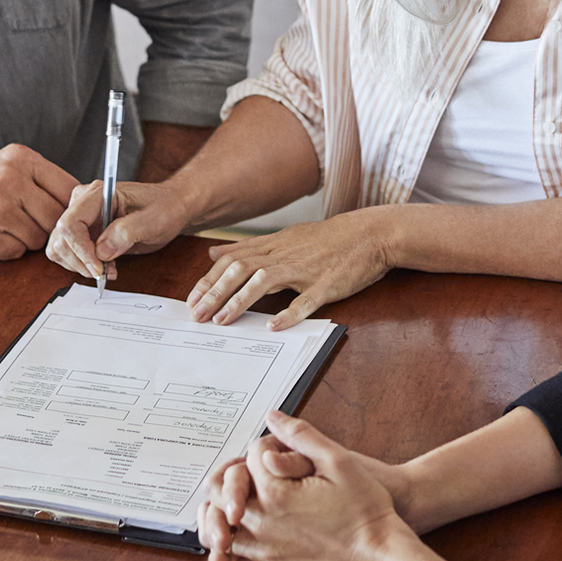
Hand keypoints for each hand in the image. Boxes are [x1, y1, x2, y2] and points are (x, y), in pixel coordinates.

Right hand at [0, 145, 79, 258]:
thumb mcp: (0, 168)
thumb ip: (36, 181)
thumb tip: (78, 202)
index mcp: (20, 158)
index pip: (70, 188)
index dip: (75, 209)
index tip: (73, 219)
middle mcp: (10, 179)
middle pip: (58, 218)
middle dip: (50, 229)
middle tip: (30, 226)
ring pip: (39, 239)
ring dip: (25, 240)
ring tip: (1, 227)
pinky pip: (16, 252)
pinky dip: (6, 250)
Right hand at [44, 178, 195, 282]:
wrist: (171, 207)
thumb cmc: (164, 207)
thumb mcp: (153, 220)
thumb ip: (126, 232)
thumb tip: (101, 251)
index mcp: (97, 194)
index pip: (70, 224)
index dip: (81, 250)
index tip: (99, 268)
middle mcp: (83, 203)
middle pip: (61, 239)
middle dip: (80, 262)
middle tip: (105, 271)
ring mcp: (81, 218)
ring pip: (59, 248)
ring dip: (80, 266)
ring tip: (107, 269)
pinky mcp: (83, 232)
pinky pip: (68, 253)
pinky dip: (81, 265)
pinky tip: (103, 266)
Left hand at [188, 210, 394, 328]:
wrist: (370, 234)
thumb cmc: (328, 239)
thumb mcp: (285, 237)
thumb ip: (249, 247)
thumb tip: (215, 251)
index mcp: (273, 246)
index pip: (231, 261)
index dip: (209, 281)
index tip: (191, 301)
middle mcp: (283, 255)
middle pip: (240, 270)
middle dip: (215, 293)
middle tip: (196, 315)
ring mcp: (304, 270)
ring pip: (264, 281)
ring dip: (240, 301)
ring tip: (222, 321)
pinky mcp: (325, 284)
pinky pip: (305, 300)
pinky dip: (289, 313)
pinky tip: (273, 326)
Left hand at [200, 411, 410, 560]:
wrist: (380, 558)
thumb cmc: (365, 511)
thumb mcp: (338, 461)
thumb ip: (300, 436)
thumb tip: (272, 418)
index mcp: (275, 495)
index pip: (249, 457)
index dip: (266, 445)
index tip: (284, 449)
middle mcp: (263, 525)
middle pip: (219, 493)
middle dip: (231, 474)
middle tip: (252, 467)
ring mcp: (266, 550)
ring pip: (218, 532)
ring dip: (218, 512)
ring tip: (234, 499)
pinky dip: (226, 552)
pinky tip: (233, 540)